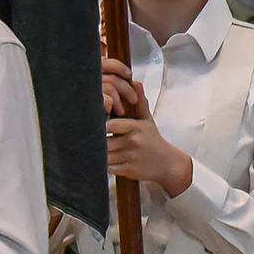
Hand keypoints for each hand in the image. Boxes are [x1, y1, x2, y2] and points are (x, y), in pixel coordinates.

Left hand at [100, 56, 194, 194]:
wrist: (167, 163)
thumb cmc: (153, 140)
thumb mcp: (147, 120)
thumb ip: (139, 103)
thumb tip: (136, 83)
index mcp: (136, 128)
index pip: (111, 125)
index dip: (99, 126)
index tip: (93, 126)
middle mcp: (133, 142)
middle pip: (104, 142)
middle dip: (95, 141)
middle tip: (86, 139)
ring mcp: (130, 157)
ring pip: (104, 156)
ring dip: (96, 154)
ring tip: (90, 149)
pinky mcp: (128, 170)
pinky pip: (108, 168)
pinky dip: (102, 166)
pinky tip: (100, 161)